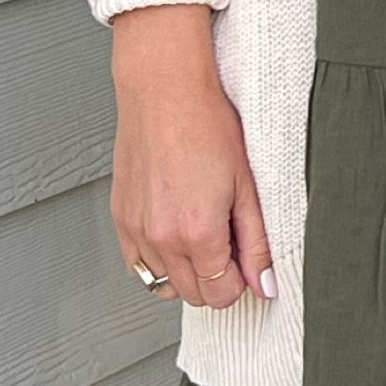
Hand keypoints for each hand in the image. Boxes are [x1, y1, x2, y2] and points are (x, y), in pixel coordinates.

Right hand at [110, 4, 275, 310]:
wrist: (165, 91)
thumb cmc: (207, 125)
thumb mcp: (247, 184)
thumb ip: (256, 241)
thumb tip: (264, 283)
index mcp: (197, 233)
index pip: (221, 294)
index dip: (240, 279)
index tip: (245, 255)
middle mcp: (161, 239)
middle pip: (193, 294)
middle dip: (216, 277)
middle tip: (227, 237)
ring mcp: (136, 231)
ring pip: (164, 285)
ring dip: (187, 271)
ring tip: (202, 231)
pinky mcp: (120, 219)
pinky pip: (138, 265)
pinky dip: (159, 259)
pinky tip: (175, 229)